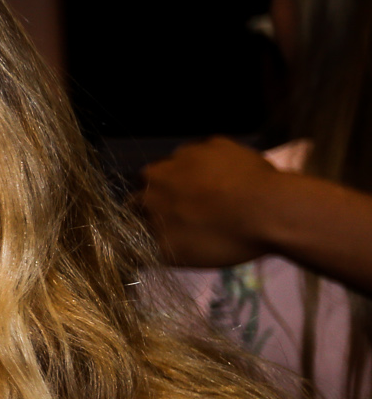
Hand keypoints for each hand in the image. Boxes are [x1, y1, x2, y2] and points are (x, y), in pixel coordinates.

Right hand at [139, 137, 280, 267]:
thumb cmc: (220, 236)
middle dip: (172, 196)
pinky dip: (219, 169)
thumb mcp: (176, 255)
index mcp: (147, 191)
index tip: (169, 230)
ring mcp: (194, 150)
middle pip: (160, 182)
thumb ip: (145, 249)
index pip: (136, 205)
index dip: (151, 218)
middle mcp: (163, 165)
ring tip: (221, 200)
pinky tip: (237, 185)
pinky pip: (212, 156)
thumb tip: (127, 249)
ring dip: (195, 180)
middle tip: (198, 216)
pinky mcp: (222, 143)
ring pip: (185, 166)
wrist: (272, 210)